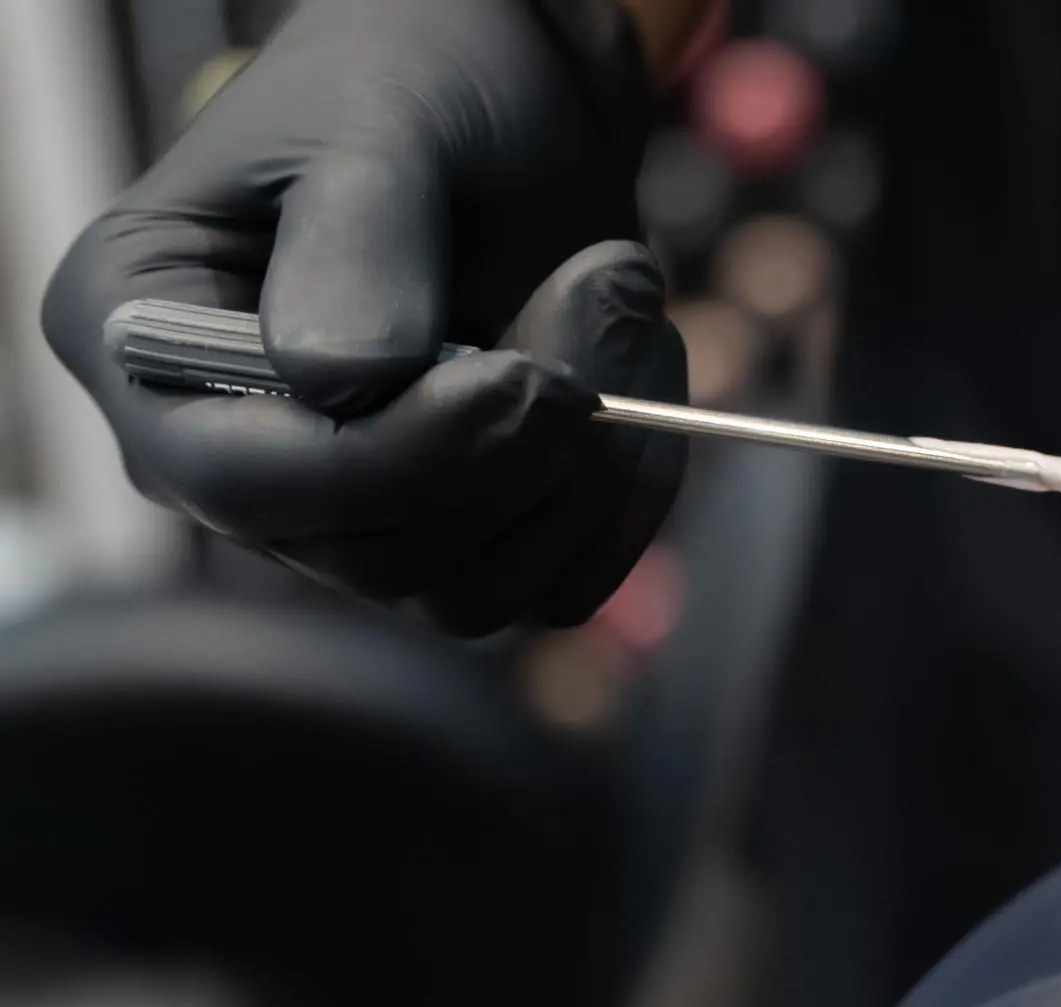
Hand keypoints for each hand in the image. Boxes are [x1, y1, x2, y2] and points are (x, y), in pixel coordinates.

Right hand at [41, 0, 685, 634]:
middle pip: (375, 556)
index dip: (400, 460)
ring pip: (475, 592)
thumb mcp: (377, 127)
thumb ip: (355, 248)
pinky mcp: (458, 538)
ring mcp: (346, 516)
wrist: (507, 98)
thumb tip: (346, 381)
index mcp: (142, 343)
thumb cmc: (410, 81)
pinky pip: (557, 584)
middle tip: (610, 281)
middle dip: (520, 447)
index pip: (246, 486)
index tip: (527, 380)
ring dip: (590, 464)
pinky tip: (640, 367)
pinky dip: (627, 493)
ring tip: (620, 293)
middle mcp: (228, 459)